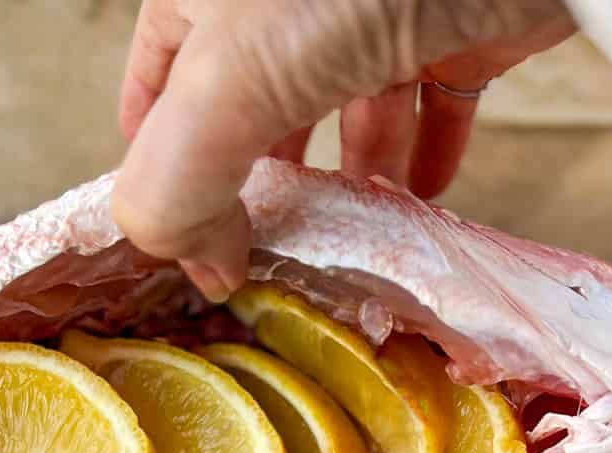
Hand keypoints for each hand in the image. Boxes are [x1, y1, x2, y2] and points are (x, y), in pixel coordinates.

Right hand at [112, 0, 574, 299]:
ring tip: (351, 234)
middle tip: (271, 246)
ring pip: (345, 105)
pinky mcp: (453, 23)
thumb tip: (206, 268)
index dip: (160, 155)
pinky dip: (422, 152)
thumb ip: (180, 184)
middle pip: (256, 102)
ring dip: (347, 177)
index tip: (186, 227)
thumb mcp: (228, 83)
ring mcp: (371, 6)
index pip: (159, 73)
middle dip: (264, 179)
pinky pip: (430, 99)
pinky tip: (420, 196)